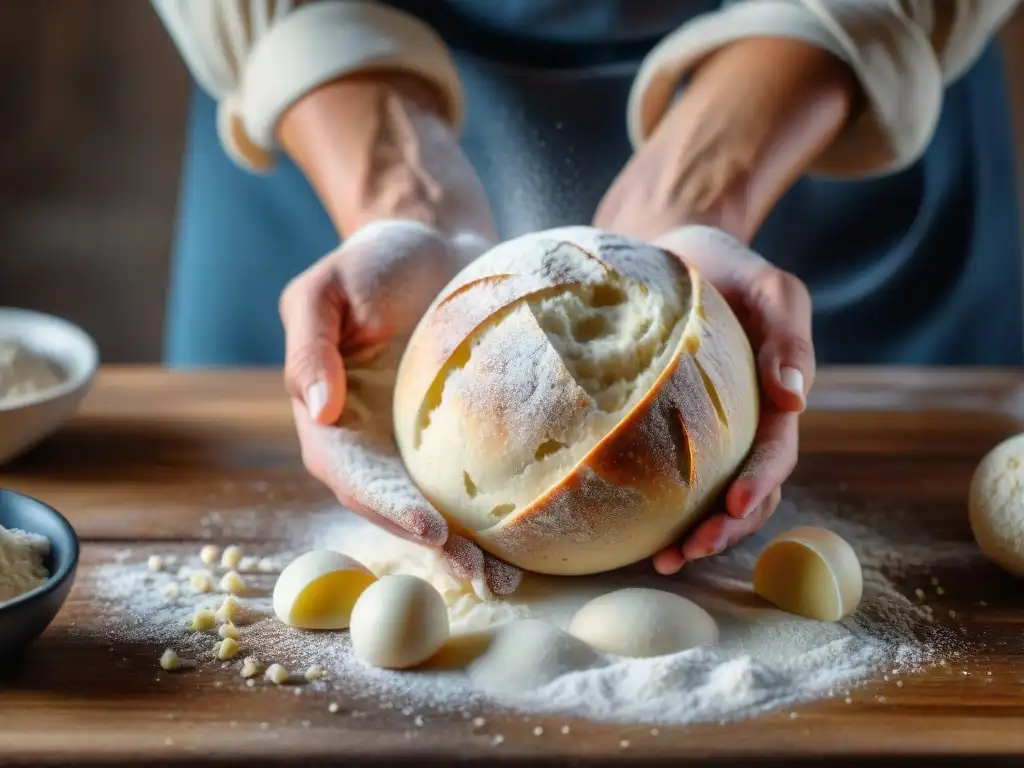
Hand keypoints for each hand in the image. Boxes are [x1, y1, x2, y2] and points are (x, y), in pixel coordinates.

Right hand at [279, 220, 521, 595]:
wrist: (432, 241)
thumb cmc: (372, 260)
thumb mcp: (325, 289)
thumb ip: (310, 346)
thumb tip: (317, 408)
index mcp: (330, 418)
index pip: (351, 475)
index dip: (386, 507)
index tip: (429, 529)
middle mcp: (369, 444)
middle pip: (394, 508)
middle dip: (434, 546)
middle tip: (480, 574)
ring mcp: (412, 446)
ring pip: (433, 507)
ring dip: (465, 547)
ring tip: (506, 580)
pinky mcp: (455, 437)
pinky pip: (468, 481)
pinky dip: (491, 514)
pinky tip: (526, 538)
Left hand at [656, 226, 814, 573]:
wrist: (679, 253)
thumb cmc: (730, 269)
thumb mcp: (772, 288)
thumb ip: (790, 337)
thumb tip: (795, 399)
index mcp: (775, 400)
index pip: (776, 452)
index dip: (760, 482)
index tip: (733, 504)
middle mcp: (746, 426)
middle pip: (748, 492)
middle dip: (726, 529)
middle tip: (689, 552)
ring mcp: (711, 433)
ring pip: (712, 496)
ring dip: (696, 534)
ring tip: (662, 561)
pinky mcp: (672, 430)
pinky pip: (670, 475)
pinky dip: (659, 508)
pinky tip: (631, 529)